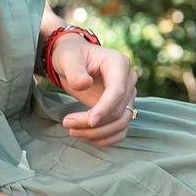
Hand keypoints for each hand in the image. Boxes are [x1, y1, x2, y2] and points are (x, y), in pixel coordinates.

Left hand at [49, 31, 135, 145]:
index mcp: (119, 64)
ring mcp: (128, 95)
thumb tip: (84, 84)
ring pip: (121, 123)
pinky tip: (86, 137)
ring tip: (73, 131)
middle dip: (93, 123)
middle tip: (67, 123)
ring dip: (98, 133)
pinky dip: (106, 138)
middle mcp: (129, 79)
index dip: (105, 108)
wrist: (75, 60)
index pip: (117, 91)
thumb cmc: (72, 56)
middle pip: (118, 110)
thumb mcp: (68, 59)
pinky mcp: (123, 107)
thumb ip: (75, 72)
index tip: (89, 121)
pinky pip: (121, 129)